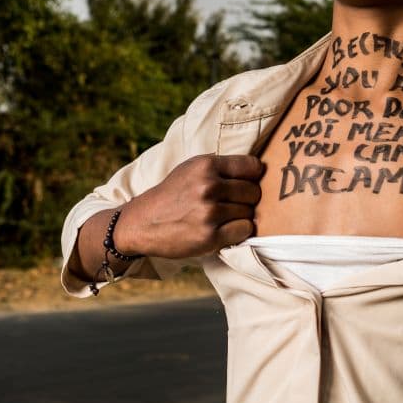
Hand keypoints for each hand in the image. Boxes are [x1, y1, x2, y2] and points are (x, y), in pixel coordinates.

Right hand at [116, 154, 263, 258]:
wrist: (142, 223)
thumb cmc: (173, 194)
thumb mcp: (192, 168)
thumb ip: (222, 167)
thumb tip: (260, 170)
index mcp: (206, 165)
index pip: (252, 167)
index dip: (253, 176)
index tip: (245, 182)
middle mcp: (208, 187)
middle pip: (254, 192)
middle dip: (247, 199)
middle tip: (230, 203)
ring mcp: (209, 213)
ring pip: (250, 212)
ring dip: (241, 216)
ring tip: (222, 217)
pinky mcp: (209, 237)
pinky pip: (244, 231)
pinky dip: (238, 231)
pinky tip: (223, 229)